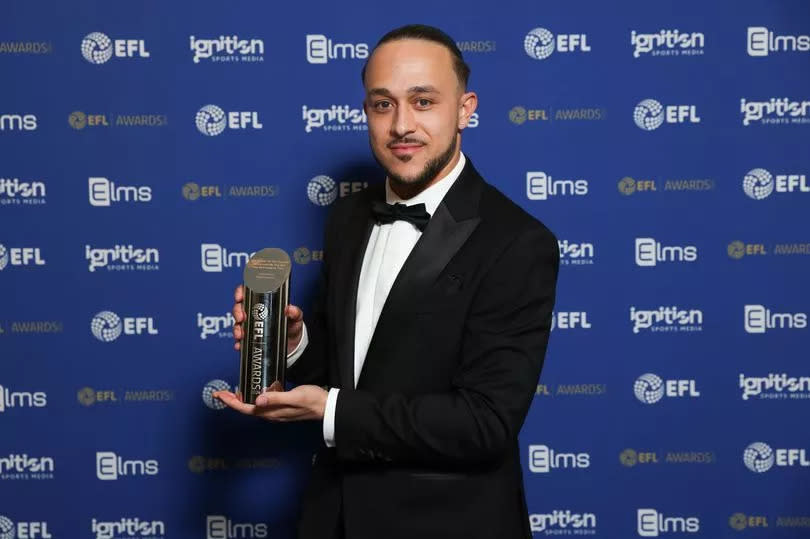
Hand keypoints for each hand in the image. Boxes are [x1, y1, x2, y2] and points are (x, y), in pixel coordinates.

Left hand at [213, 385, 327, 421]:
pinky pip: (260, 405)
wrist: (325, 406)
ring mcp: (275, 412)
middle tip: (220, 393)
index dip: (231, 402)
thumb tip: (257, 400)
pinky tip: (251, 393)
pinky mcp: (280, 408)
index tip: (220, 395)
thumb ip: (276, 398)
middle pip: (246, 409)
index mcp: (272, 412)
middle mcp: (271, 414)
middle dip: (231, 401)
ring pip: (252, 408)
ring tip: (231, 393)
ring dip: (240, 401)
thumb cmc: (312, 400)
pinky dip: (251, 399)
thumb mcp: (295, 396)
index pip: (246, 408)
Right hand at [232, 284, 304, 353]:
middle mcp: (254, 313)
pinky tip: (240, 345)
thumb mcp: (295, 318)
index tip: (239, 297)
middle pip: (239, 308)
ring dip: (237, 328)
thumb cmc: (292, 326)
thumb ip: (295, 313)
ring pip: (237, 324)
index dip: (240, 292)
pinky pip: (240, 341)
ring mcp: (251, 326)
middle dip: (237, 312)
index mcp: (264, 303)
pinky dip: (239, 343)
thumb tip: (289, 309)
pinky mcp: (250, 339)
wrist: (292, 344)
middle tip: (242, 317)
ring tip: (241, 334)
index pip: (248, 293)